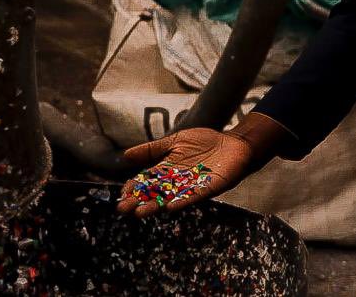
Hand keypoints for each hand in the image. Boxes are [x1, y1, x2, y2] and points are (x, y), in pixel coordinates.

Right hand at [115, 126, 251, 218]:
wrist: (233, 144)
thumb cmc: (204, 142)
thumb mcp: (175, 141)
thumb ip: (152, 149)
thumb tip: (125, 155)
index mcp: (168, 169)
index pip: (147, 180)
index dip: (135, 187)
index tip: (121, 195)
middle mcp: (177, 181)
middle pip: (155, 192)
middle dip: (139, 200)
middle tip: (123, 209)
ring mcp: (192, 186)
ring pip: (170, 198)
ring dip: (155, 206)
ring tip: (140, 213)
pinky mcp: (208, 188)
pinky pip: (192, 197)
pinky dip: (181, 202)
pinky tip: (169, 207)